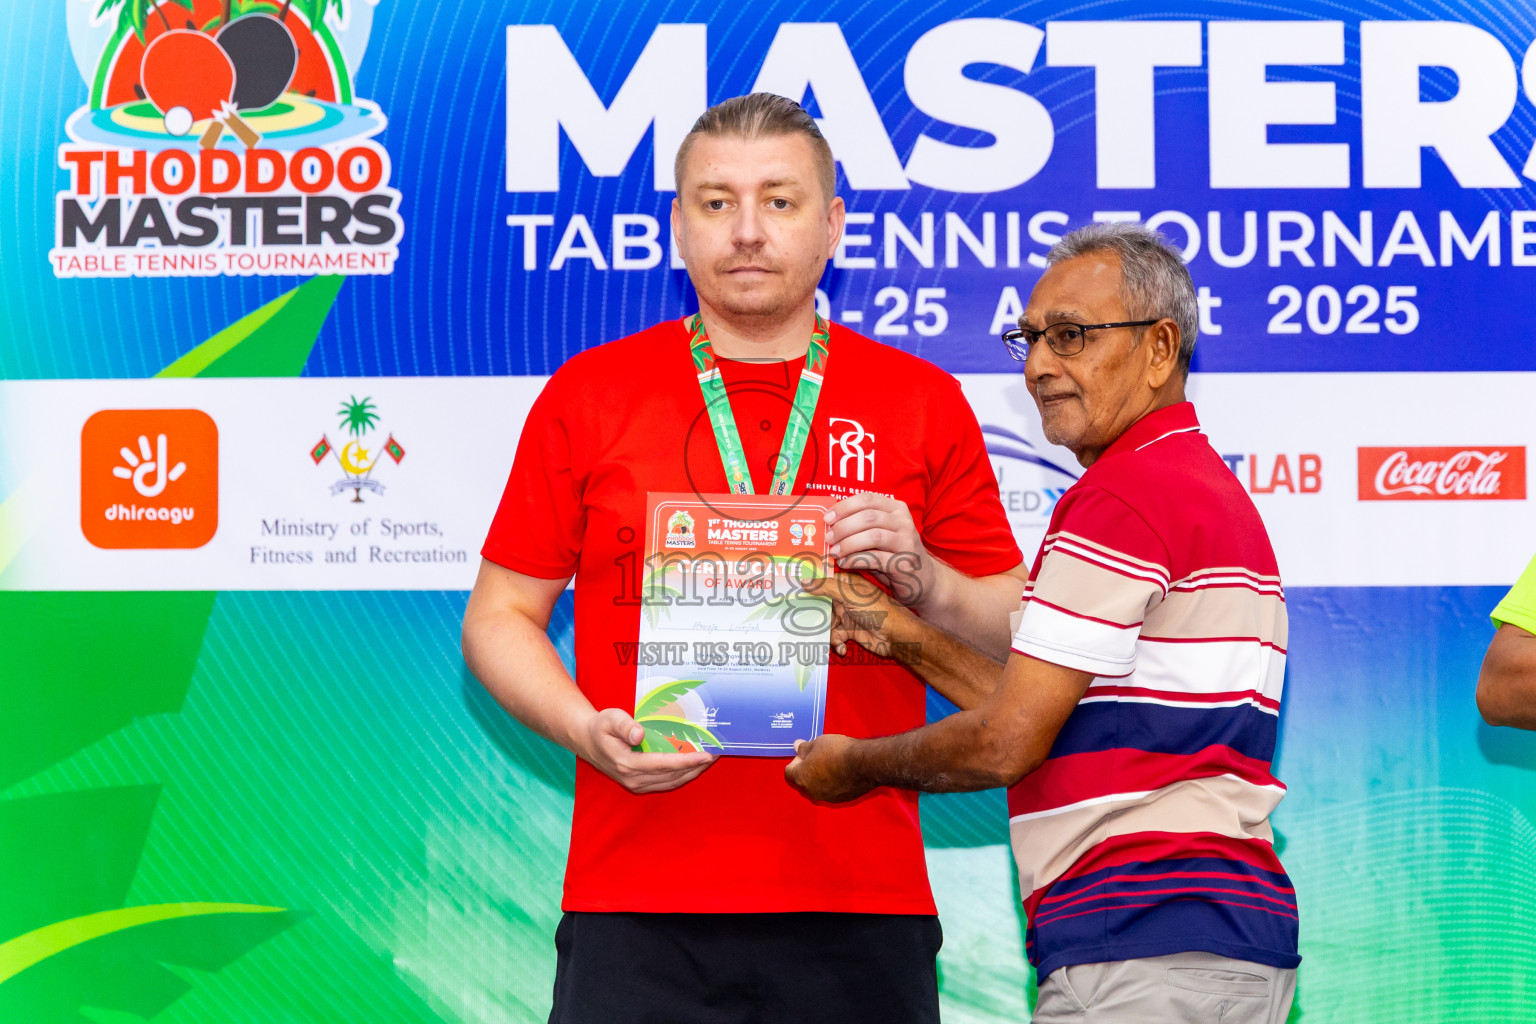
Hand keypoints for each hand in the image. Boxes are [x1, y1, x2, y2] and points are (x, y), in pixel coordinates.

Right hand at [578, 707, 716, 794]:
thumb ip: (625, 725)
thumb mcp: (609, 718)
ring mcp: (636, 784)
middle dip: (696, 766)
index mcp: (626, 763)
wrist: (587, 741)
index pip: (663, 764)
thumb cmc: (601, 727)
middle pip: (672, 776)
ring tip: (710, 760)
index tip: (706, 755)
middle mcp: (633, 778)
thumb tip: (640, 735)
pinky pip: (666, 783)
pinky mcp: (639, 785)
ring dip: (692, 772)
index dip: (687, 760)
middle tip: (717, 754)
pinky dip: (682, 775)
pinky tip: (694, 765)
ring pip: (672, 782)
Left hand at [785, 735, 873, 802]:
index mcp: (801, 777)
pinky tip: (842, 772)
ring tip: (831, 763)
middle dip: (807, 770)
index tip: (805, 752)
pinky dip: (833, 783)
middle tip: (818, 756)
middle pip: (803, 781)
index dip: (795, 761)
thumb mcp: (818, 742)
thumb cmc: (837, 751)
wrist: (864, 764)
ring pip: (817, 787)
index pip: (789, 772)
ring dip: (820, 777)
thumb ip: (804, 747)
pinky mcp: (841, 799)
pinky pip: (831, 791)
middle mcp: (811, 791)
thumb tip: (797, 747)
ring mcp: (827, 797)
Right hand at [803, 571, 909, 656]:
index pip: (822, 582)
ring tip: (828, 640)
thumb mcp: (850, 596)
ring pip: (826, 622)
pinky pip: (835, 636)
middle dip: (813, 614)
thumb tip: (803, 581)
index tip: (791, 593)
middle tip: (799, 622)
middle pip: (820, 604)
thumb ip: (826, 588)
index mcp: (847, 583)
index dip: (808, 587)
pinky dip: (836, 643)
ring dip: (826, 633)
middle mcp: (845, 598)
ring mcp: (847, 615)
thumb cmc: (879, 611)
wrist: (898, 637)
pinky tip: (842, 648)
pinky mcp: (851, 631)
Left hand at [825, 494, 934, 606]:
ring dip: (848, 544)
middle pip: (868, 517)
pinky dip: (855, 560)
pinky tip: (844, 563)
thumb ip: (861, 526)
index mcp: (896, 508)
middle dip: (843, 527)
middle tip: (828, 538)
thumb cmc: (893, 555)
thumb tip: (829, 525)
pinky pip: (876, 558)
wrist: (922, 580)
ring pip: (873, 536)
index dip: (844, 507)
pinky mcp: (905, 562)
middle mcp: (904, 522)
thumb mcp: (880, 535)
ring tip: (834, 552)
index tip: (827, 519)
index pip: (867, 499)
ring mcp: (907, 542)